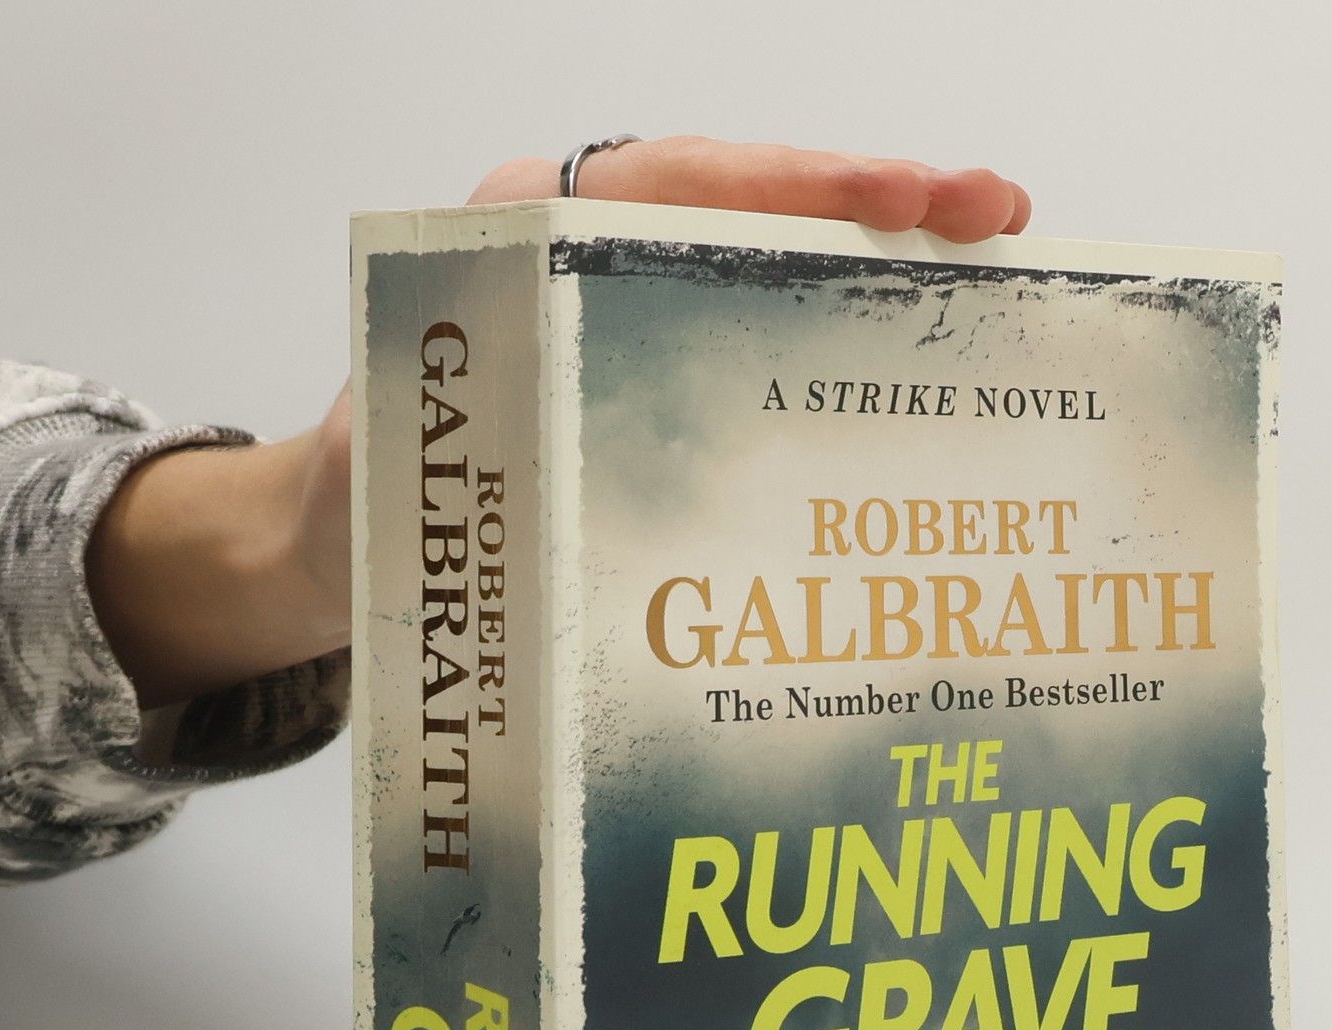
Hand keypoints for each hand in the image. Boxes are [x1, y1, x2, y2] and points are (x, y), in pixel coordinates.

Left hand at [90, 138, 1031, 708]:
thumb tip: (538, 450)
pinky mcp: (648, 357)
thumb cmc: (360, 506)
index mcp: (518, 239)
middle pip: (749, 201)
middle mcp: (582, 249)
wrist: (332, 545)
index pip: (681, 183)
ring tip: (991, 266)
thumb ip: (450, 443)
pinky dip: (837, 325)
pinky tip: (915, 355)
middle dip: (877, 202)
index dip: (803, 187)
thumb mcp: (385, 468)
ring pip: (766, 254)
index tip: (911, 198)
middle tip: (999, 213)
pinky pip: (755, 319)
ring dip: (874, 260)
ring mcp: (623, 302)